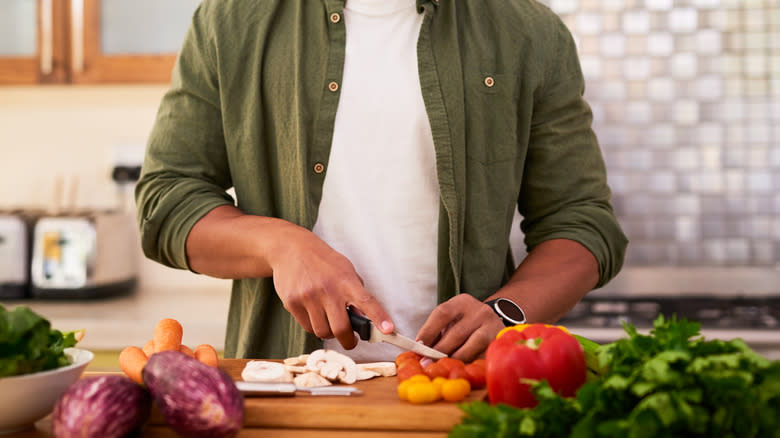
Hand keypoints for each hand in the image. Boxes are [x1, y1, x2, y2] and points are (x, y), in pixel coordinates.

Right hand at [268, 226, 393, 348]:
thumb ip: (355, 293)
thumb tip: (363, 318)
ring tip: (328, 319)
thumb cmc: (323, 261)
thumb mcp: (345, 270)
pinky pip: (307, 327)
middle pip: (341, 328)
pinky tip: (313, 312)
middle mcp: (327, 290)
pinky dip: (313, 325)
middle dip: (348, 340)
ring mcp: (308, 297)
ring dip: (329, 332)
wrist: (291, 249)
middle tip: (350, 340)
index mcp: (345, 281)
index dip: (379, 318)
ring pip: (322, 331)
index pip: (367, 302)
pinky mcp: (292, 303)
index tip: (388, 330)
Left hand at [415, 294, 503, 362]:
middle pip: (456, 332)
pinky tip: (462, 368)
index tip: (418, 347)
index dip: (428, 331)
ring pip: (472, 345)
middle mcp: (479, 311)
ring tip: (444, 367)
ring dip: (455, 359)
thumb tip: (419, 353)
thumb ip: (437, 334)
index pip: (442, 313)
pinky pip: (483, 354)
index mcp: (462, 302)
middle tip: (427, 363)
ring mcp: (492, 325)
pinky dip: (471, 363)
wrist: (494, 323)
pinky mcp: (500, 340)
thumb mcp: (452, 321)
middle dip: (439, 351)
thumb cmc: (466, 324)